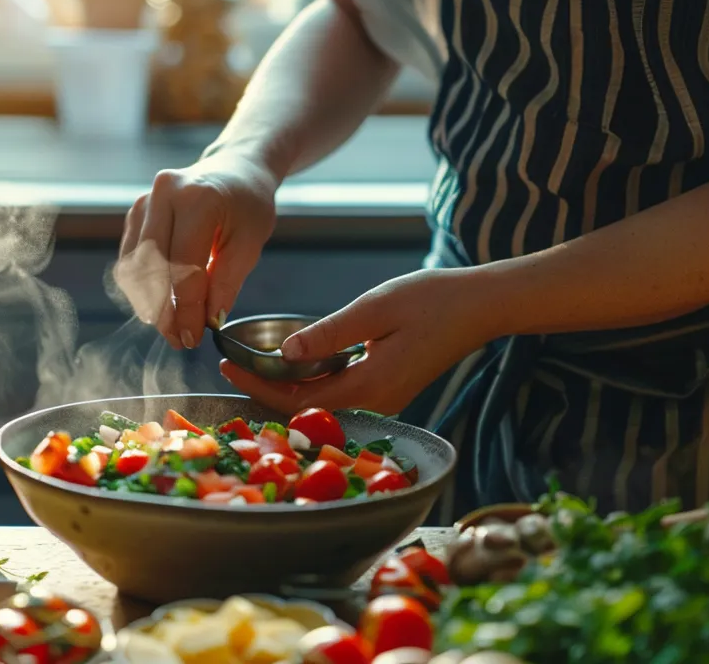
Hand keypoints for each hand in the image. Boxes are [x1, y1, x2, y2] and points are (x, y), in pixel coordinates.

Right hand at [114, 152, 279, 349]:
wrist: (235, 168)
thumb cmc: (248, 204)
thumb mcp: (250, 242)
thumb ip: (226, 281)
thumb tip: (207, 320)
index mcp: (197, 198)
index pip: (184, 268)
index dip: (188, 309)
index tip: (193, 338)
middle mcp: (163, 194)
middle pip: (152, 269)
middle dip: (164, 312)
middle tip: (179, 340)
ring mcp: (144, 201)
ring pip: (134, 267)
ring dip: (148, 303)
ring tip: (170, 327)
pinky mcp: (135, 212)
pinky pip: (130, 258)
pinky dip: (142, 286)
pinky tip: (160, 304)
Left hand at [220, 268, 498, 414]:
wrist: (481, 307)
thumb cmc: (434, 300)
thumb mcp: (375, 308)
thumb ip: (330, 333)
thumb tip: (287, 354)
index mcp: (370, 386)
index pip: (299, 400)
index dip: (259, 386)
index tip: (227, 366)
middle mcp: (377, 403)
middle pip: (308, 409)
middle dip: (266, 390)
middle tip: (232, 366)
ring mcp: (386, 400)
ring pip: (324, 403)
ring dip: (289, 388)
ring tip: (255, 365)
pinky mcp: (391, 390)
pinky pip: (343, 394)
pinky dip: (314, 383)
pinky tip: (298, 364)